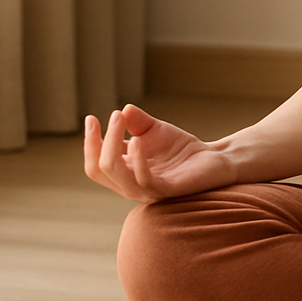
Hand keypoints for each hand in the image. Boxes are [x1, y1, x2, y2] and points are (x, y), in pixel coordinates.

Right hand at [83, 105, 236, 200]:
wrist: (211, 159)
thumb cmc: (179, 148)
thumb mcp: (154, 130)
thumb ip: (137, 122)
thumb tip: (123, 110)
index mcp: (124, 171)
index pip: (95, 163)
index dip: (90, 142)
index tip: (91, 118)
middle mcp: (130, 184)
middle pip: (99, 170)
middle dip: (98, 142)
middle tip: (113, 116)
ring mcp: (147, 190)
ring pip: (116, 176)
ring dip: (112, 146)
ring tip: (119, 120)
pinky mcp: (166, 190)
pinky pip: (144, 180)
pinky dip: (138, 160)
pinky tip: (137, 141)